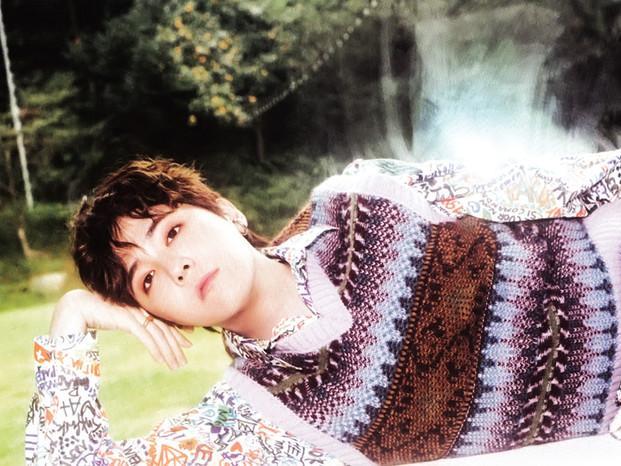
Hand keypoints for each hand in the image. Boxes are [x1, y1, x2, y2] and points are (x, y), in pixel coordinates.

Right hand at [50, 289, 192, 369]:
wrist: (77, 308)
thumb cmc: (96, 313)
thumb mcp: (119, 318)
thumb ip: (130, 322)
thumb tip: (137, 329)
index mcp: (141, 307)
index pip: (164, 320)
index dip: (178, 331)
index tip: (189, 341)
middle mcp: (141, 309)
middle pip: (165, 328)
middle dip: (177, 345)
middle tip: (184, 360)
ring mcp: (135, 313)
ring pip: (159, 334)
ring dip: (169, 351)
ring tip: (176, 365)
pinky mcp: (127, 320)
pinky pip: (146, 336)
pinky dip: (156, 349)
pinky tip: (161, 360)